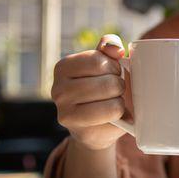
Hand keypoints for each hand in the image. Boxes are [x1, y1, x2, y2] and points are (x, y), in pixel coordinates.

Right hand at [51, 34, 126, 150]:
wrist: (98, 127)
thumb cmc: (103, 91)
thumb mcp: (106, 65)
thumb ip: (109, 49)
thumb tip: (115, 47)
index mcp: (63, 67)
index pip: (99, 60)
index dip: (115, 67)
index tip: (112, 74)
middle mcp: (58, 88)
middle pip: (109, 81)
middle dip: (119, 86)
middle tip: (114, 92)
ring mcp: (65, 111)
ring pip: (113, 101)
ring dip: (120, 102)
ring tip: (113, 103)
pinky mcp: (79, 130)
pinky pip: (112, 116)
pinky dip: (121, 116)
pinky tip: (113, 117)